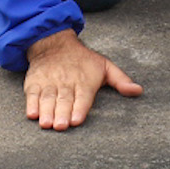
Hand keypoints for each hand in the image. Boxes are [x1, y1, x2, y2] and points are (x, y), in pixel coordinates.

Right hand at [23, 29, 141, 130]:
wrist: (54, 42)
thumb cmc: (83, 59)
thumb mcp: (104, 65)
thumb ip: (121, 80)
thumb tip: (138, 91)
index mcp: (84, 81)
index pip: (82, 97)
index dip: (79, 108)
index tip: (77, 120)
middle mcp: (66, 82)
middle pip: (64, 100)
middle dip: (61, 114)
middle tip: (60, 126)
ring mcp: (49, 83)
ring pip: (48, 98)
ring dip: (46, 111)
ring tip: (46, 124)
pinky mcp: (35, 83)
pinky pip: (32, 94)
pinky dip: (31, 104)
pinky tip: (32, 114)